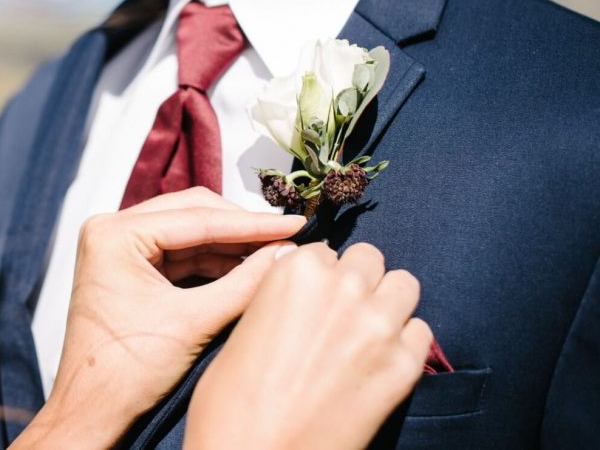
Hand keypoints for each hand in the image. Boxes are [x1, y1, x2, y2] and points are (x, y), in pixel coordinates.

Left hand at [13, 188, 303, 447]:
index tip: (293, 224)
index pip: (196, 218)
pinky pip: (180, 254)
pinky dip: (214, 262)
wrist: (93, 411)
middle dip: (241, 228)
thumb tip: (287, 254)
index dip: (251, 224)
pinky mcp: (130, 269)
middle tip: (287, 236)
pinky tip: (247, 268)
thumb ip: (243, 284)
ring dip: (230, 245)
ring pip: (189, 233)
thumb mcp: (194, 323)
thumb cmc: (125, 373)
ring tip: (275, 252)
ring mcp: (119, 248)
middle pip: (191, 214)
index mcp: (114, 234)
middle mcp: (112, 231)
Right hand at [185, 243, 432, 449]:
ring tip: (366, 332)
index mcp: (296, 271)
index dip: (318, 277)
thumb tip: (301, 288)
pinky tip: (379, 363)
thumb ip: (280, 294)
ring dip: (386, 303)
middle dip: (356, 281)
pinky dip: (404, 342)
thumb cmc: (231, 400)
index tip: (312, 299)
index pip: (324, 251)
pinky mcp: (403, 367)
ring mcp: (378, 326)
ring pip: (404, 285)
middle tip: (341, 313)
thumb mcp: (244, 327)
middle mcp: (343, 288)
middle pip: (369, 259)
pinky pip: (421, 332)